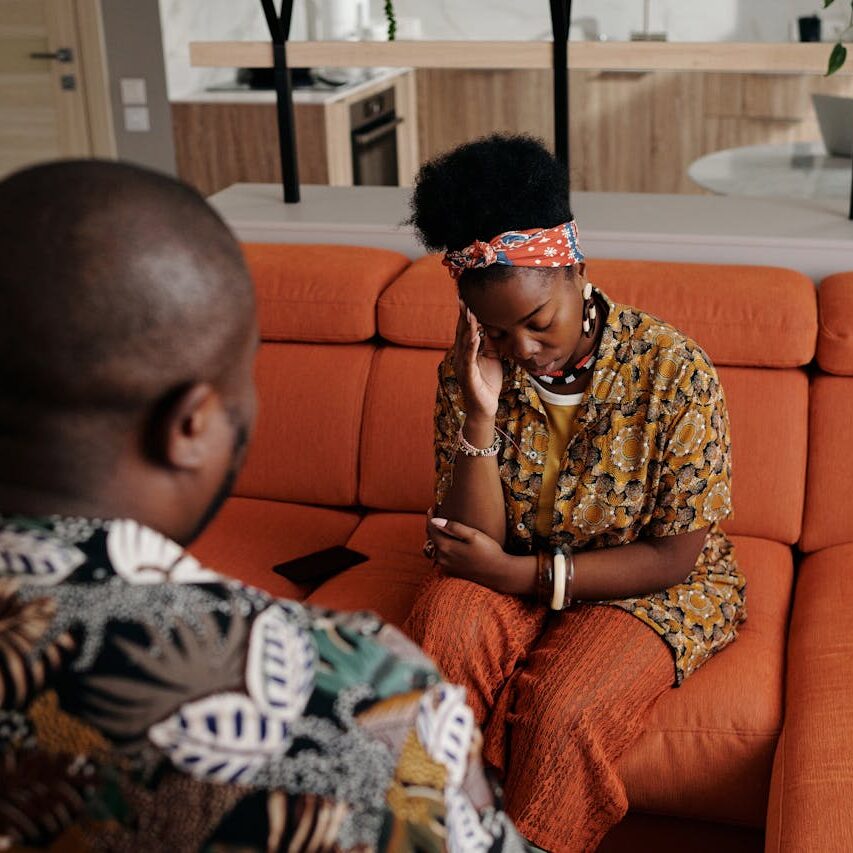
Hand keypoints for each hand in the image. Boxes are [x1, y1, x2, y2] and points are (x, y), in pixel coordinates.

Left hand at [428, 517, 534, 595]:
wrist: (498, 573)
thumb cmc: (488, 551)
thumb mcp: (473, 535)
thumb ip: (454, 527)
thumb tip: (435, 520)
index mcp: (446, 547)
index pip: (431, 529)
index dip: (430, 517)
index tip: (432, 507)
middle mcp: (442, 558)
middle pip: (431, 538)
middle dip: (432, 525)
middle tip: (435, 513)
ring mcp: (446, 565)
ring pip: (435, 547)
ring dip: (435, 536)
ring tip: (441, 525)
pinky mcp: (451, 570)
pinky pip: (440, 555)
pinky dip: (441, 546)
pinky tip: (448, 540)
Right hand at [454, 298, 503, 419]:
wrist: (485, 408)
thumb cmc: (488, 383)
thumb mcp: (492, 358)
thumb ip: (491, 343)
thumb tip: (494, 326)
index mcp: (467, 351)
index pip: (465, 329)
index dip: (466, 313)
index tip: (466, 297)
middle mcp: (461, 356)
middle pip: (461, 331)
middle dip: (463, 314)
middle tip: (463, 297)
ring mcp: (463, 366)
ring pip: (464, 342)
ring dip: (467, 326)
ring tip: (469, 311)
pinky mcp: (468, 376)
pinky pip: (469, 359)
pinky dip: (471, 346)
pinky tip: (474, 336)